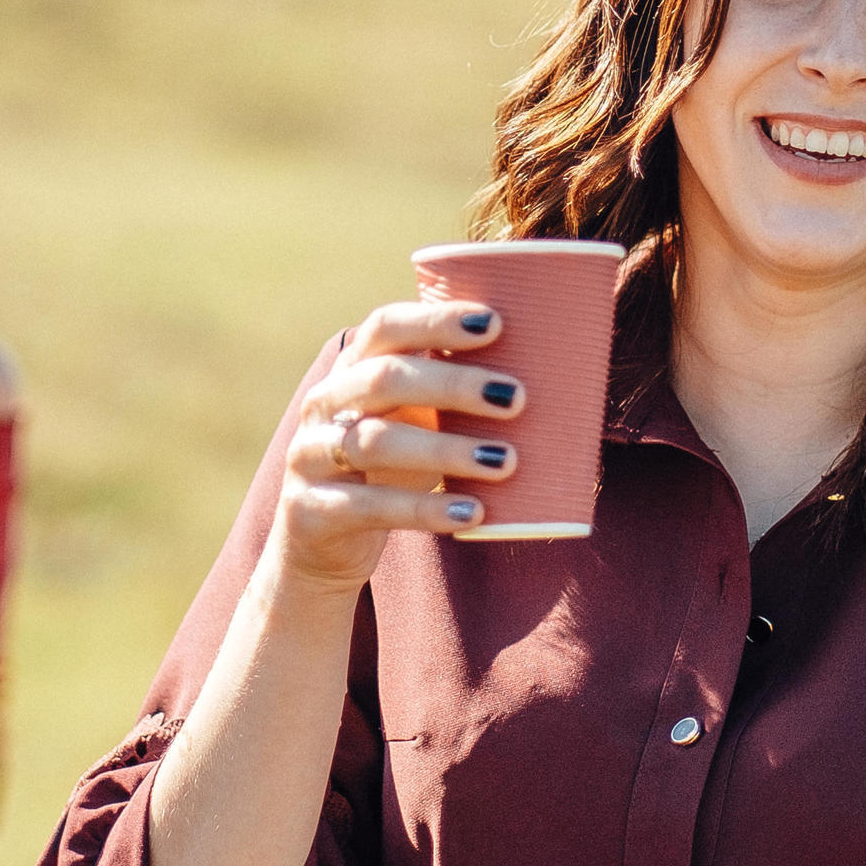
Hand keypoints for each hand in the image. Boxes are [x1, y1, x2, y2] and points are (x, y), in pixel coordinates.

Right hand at [273, 300, 521, 593]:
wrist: (320, 546)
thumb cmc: (388, 471)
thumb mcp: (411, 425)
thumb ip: (452, 398)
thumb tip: (554, 370)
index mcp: (351, 370)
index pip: (385, 327)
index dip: (435, 320)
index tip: (495, 323)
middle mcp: (325, 405)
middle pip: (384, 380)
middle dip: (453, 384)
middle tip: (516, 397)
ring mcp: (311, 458)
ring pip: (377, 443)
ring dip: (447, 450)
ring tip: (506, 461)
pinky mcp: (313, 512)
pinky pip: (372, 507)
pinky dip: (427, 509)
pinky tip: (474, 513)